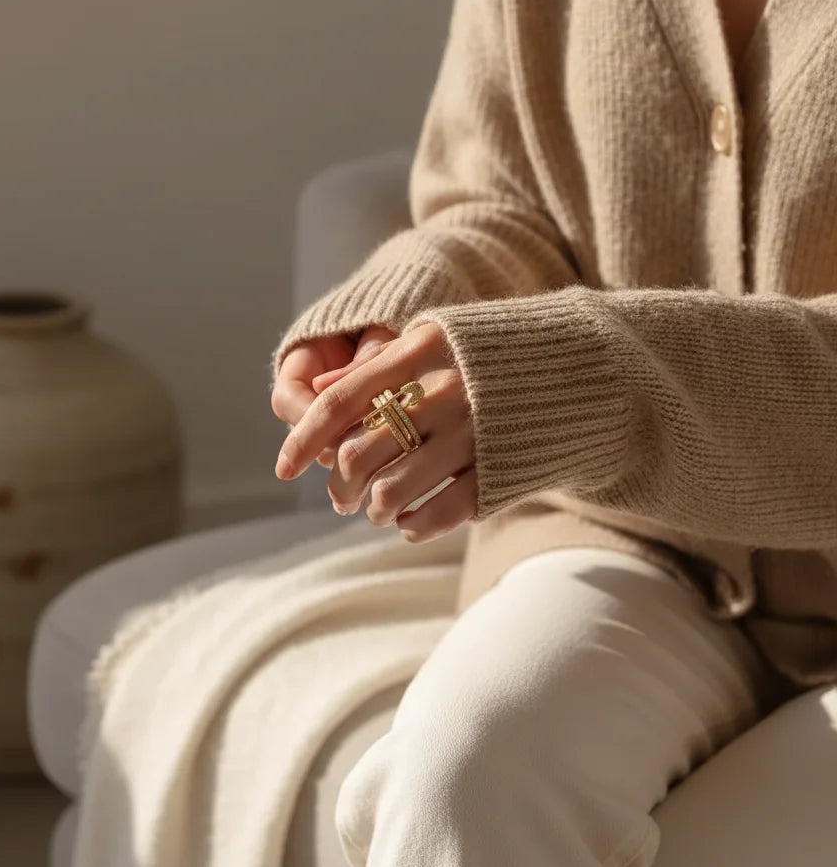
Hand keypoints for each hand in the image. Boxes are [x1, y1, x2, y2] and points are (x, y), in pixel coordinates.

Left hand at [274, 321, 476, 541]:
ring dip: (374, 510)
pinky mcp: (498, 469)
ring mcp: (472, 432)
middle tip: (342, 498)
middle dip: (340, 487)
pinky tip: (410, 524)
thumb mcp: (436, 341)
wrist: (584, 371)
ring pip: (392, 491)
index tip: (283, 468)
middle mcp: (442, 390)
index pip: (340, 402)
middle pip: (359, 454)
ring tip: (377, 511)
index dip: (303, 439)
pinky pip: (439, 512)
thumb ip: (376, 365)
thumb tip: (314, 391)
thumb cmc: (493, 356)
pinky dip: (414, 525)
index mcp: (420, 350)